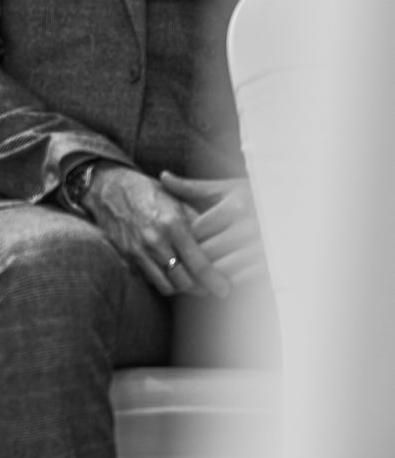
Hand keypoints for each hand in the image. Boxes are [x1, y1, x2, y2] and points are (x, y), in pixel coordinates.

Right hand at [84, 165, 228, 297]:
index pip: (199, 264)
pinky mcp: (127, 255)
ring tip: (192, 283)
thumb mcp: (178, 201)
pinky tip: (171, 274)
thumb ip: (199, 224)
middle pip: (184, 281)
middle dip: (201, 288)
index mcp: (173, 225)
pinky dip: (164, 281)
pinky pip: (151, 279)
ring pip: (167, 286)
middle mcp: (155, 240)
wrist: (109, 187)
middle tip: (210, 287)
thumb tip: (222, 243)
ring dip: (182, 288)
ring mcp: (139, 250)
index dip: (215, 281)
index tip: (225, 290)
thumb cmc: (148, 192)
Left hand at [159, 172, 267, 287]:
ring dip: (206, 272)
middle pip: (206, 251)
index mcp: (235, 208)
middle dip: (190, 257)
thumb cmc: (252, 197)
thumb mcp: (224, 189)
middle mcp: (249, 228)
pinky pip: (240, 280)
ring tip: (194, 272)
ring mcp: (262, 249)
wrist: (293, 207)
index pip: (196, 230)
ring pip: (221, 269)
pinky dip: (225, 280)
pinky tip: (218, 276)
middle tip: (178, 261)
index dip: (183, 237)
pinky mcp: (271, 265)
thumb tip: (162, 177)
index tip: (175, 241)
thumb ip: (192, 187)